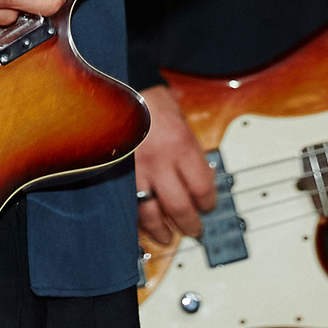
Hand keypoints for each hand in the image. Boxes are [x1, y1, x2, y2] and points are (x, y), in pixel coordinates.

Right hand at [132, 85, 218, 249]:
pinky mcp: (118, 174)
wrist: (120, 90)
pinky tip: (142, 227)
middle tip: (195, 230)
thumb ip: (191, 150)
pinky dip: (137, 220)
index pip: (202, 187)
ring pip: (151, 212)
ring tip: (167, 237)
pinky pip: (129, 204)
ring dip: (161, 230)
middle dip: (190, 223)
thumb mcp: (181, 119)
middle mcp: (160, 161)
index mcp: (181, 145)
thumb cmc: (151, 101)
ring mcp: (136, 170)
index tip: (209, 206)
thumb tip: (202, 177)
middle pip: (179, 206)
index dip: (208, 202)